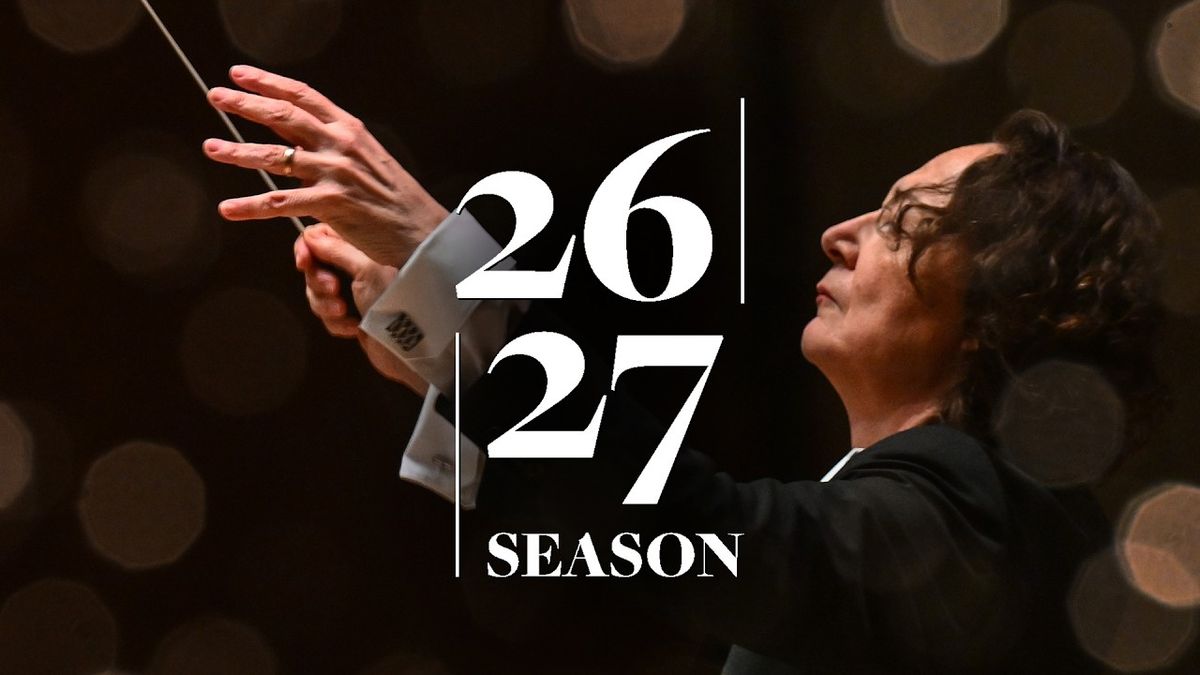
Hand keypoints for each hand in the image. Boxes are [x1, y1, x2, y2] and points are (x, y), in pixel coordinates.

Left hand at [205, 65, 447, 267]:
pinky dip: (251, 206)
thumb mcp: (364, 158)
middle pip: (284, 116)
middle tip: (216, 96)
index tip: (239, 75)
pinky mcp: (332, 203)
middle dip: (246, 104)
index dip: (268, 82)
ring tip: (211, 147)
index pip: (302, 96)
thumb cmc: (391, 197)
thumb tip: (292, 133)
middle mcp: (341, 144)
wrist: (418, 229)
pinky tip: (228, 209)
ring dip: (238, 151)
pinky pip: (281, 203)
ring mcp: (336, 172)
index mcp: (349, 129)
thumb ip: (329, 144)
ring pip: (276, 156)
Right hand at [295, 224, 428, 395]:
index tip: (303, 262)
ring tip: (343, 313)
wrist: (409, 348)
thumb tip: (312, 236)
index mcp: (363, 248)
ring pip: (317, 293)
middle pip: (315, 266)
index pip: (322, 236)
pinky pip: (326, 315)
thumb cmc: (396, 302)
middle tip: (333, 291)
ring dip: (325, 305)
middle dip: (318, 282)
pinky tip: (354, 328)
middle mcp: (356, 266)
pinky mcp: (350, 315)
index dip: (308, 248)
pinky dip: (336, 323)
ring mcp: (352, 291)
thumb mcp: (367, 270)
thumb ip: (338, 250)